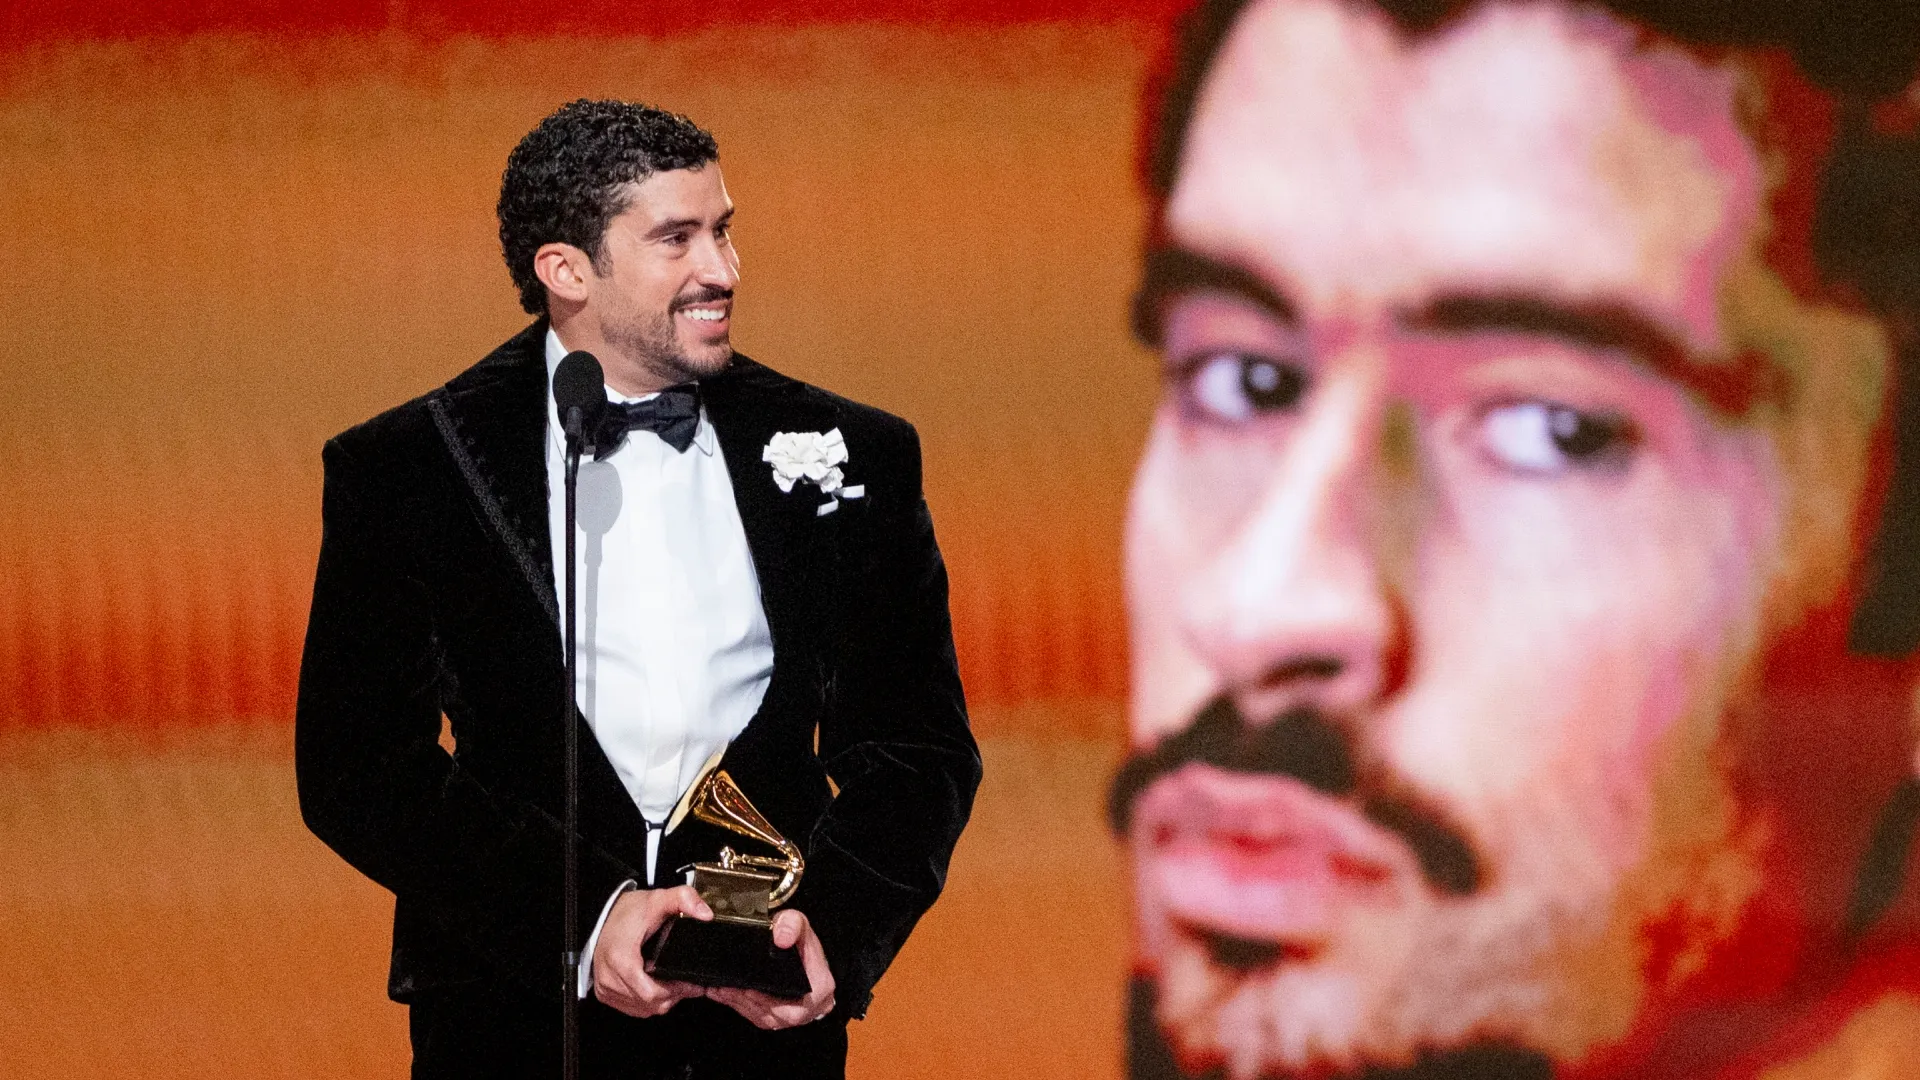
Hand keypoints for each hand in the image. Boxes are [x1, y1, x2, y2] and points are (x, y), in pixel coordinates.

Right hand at [592, 885, 711, 1017]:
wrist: (601, 915)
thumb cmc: (626, 912)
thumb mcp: (658, 899)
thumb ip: (684, 899)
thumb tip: (705, 914)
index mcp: (621, 959)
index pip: (652, 992)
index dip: (676, 990)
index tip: (692, 982)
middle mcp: (610, 978)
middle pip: (651, 1003)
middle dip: (673, 994)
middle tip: (687, 981)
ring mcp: (606, 988)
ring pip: (643, 1008)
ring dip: (661, 1000)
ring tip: (672, 982)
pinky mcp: (604, 993)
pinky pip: (633, 1007)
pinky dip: (648, 1002)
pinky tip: (656, 986)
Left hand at [705, 908, 836, 1029]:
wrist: (805, 954)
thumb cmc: (803, 944)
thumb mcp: (801, 924)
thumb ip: (792, 924)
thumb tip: (780, 938)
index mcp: (820, 989)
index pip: (794, 1007)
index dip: (769, 1002)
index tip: (749, 989)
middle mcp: (808, 1009)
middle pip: (773, 1016)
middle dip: (747, 1003)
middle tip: (726, 988)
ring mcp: (793, 1014)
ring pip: (762, 1018)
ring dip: (739, 1004)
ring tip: (720, 990)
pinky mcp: (778, 1016)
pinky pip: (757, 1016)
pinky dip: (739, 1005)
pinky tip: (724, 994)